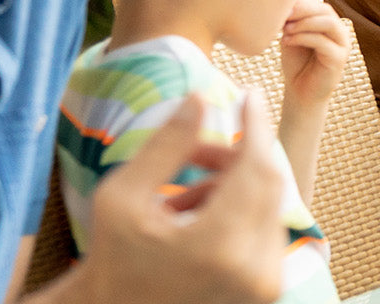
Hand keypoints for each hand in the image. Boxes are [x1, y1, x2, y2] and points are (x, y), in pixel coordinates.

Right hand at [67, 93, 286, 303]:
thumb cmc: (111, 259)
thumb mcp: (121, 196)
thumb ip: (166, 145)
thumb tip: (201, 96)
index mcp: (218, 247)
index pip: (256, 168)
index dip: (255, 125)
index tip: (250, 94)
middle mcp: (254, 270)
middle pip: (268, 184)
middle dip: (236, 156)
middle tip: (196, 150)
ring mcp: (266, 284)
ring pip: (268, 205)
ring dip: (232, 187)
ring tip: (181, 196)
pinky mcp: (268, 288)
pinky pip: (267, 230)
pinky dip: (239, 212)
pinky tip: (195, 218)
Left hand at [277, 0, 347, 105]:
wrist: (301, 93)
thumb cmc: (296, 64)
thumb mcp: (292, 37)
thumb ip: (293, 21)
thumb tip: (286, 4)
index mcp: (329, 25)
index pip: (319, 6)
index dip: (301, 3)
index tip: (281, 8)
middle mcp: (340, 32)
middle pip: (326, 10)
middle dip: (303, 10)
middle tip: (284, 15)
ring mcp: (342, 45)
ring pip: (328, 23)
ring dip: (304, 23)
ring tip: (285, 29)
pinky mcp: (339, 59)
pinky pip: (323, 42)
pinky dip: (303, 38)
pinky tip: (286, 42)